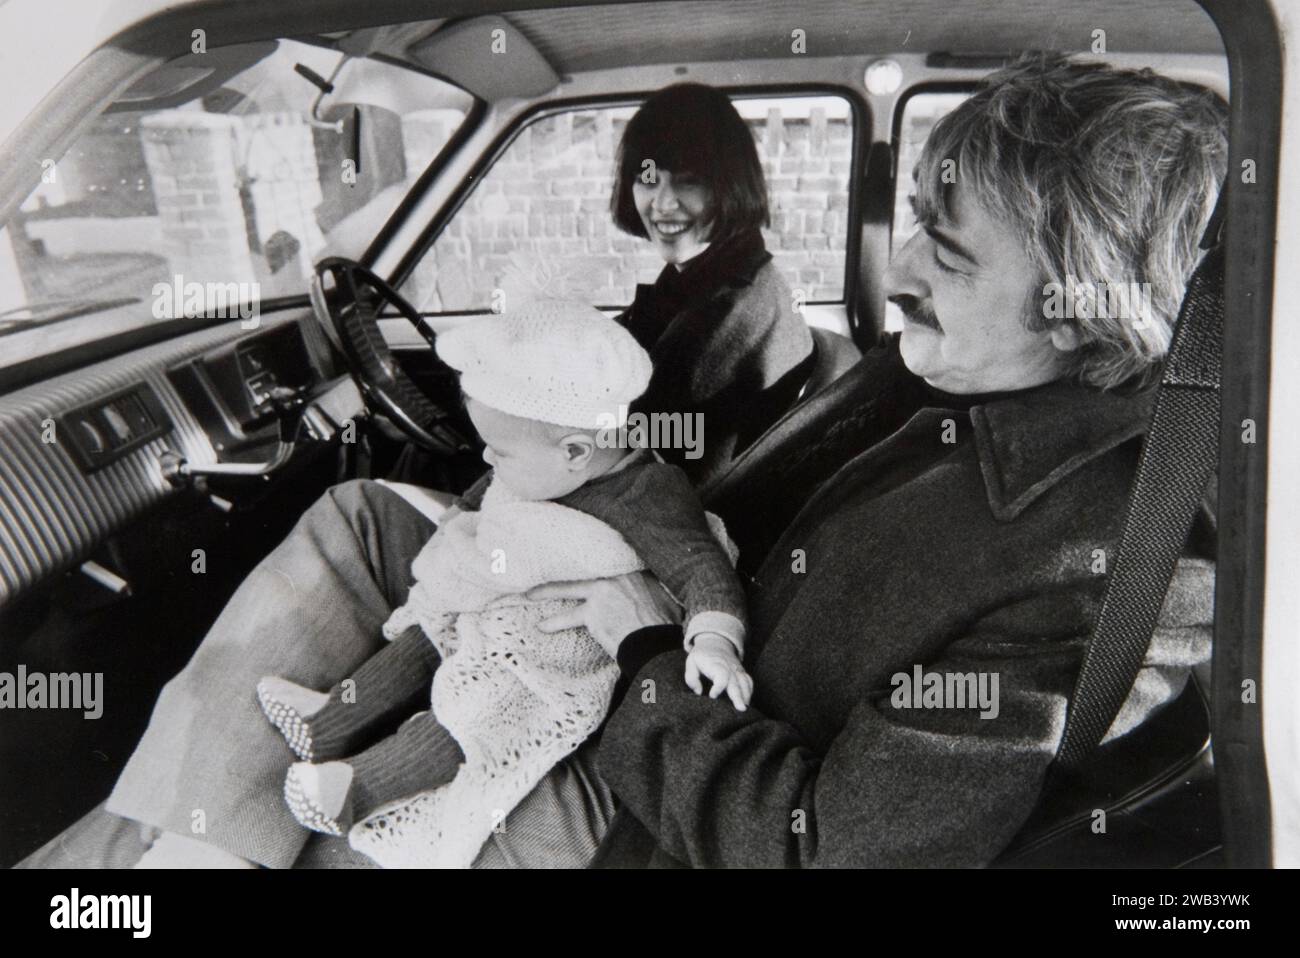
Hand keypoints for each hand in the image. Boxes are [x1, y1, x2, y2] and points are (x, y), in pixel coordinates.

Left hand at [528, 571, 682, 656]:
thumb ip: (655, 588)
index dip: (593, 559)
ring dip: (547, 591)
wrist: (657, 643)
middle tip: (544, 562)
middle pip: (583, 567)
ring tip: (530, 594)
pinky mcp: (593, 612)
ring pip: (569, 588)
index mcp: (637, 568)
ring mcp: (602, 591)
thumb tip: (654, 594)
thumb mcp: (670, 597)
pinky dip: (554, 622)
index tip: (579, 554)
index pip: (609, 557)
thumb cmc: (668, 625)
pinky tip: (542, 626)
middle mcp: (617, 574)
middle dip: (564, 566)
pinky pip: (568, 617)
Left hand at [685, 634, 753, 710]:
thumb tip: (698, 692)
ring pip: (745, 682)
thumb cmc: (701, 656)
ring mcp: (737, 670)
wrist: (715, 642)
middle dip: (738, 696)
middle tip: (741, 709)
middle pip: (736, 682)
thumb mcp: (691, 662)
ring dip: (746, 696)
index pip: (721, 676)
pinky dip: (749, 691)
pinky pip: (749, 682)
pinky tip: (747, 702)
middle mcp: (729, 668)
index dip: (718, 686)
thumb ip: (691, 677)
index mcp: (716, 665)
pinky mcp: (741, 672)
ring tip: (745, 708)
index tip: (712, 696)